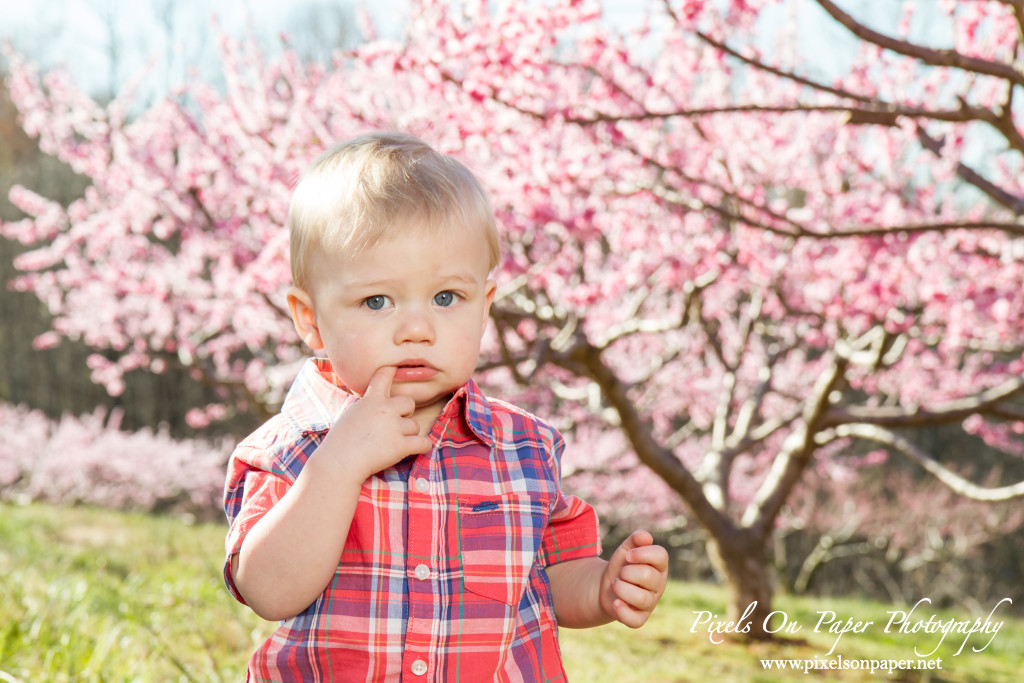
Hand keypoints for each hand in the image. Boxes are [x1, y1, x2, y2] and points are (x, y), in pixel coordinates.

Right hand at [322, 365, 432, 480]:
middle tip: (395, 424)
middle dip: (406, 413)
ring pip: (415, 426)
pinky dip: (422, 447)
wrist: (338, 462)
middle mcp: (385, 409)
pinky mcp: (401, 445)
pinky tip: (415, 449)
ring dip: (408, 434)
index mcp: (371, 399)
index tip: (397, 368)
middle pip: (409, 402)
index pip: (384, 374)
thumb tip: (381, 403)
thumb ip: (369, 406)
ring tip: (392, 443)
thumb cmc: (341, 441)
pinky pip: (424, 443)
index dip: (393, 370)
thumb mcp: (352, 414)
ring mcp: (394, 427)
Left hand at [600, 529, 668, 627]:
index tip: (628, 555)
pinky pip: (635, 620)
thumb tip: (645, 536)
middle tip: (621, 573)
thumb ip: (635, 540)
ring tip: (614, 585)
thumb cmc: (622, 565)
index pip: (661, 556)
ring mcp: (650, 603)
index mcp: (659, 566)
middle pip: (648, 576)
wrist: (606, 586)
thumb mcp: (626, 550)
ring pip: (641, 598)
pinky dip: (622, 611)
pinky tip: (615, 602)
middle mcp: (658, 585)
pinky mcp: (640, 618)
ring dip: (621, 589)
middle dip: (628, 572)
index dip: (643, 553)